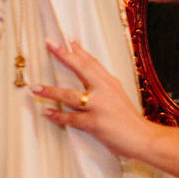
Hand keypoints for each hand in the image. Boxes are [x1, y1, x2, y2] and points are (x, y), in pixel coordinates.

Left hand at [34, 40, 153, 156]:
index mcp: (110, 83)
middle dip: (63, 55)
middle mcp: (104, 90)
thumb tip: (88, 84)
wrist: (143, 138)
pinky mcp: (94, 123)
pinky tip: (47, 112)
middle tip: (49, 44)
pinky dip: (57, 116)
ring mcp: (98, 106)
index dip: (79, 51)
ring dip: (50, 91)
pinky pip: (71, 118)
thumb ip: (104, 89)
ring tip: (35, 87)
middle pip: (81, 68)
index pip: (92, 62)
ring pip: (69, 95)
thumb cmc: (130, 121)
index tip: (67, 39)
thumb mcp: (119, 98)